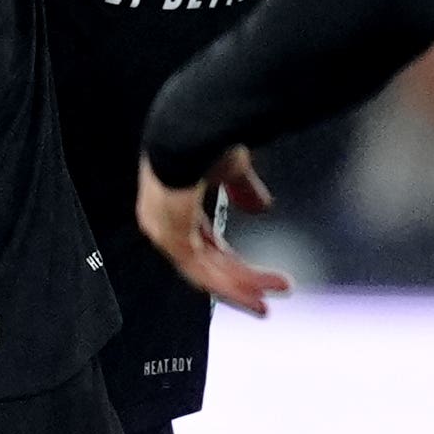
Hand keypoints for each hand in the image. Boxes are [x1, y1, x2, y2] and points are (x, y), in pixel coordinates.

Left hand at [137, 150, 292, 316]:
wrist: (194, 131)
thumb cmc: (206, 138)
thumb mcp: (232, 168)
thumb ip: (244, 190)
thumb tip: (260, 207)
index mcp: (176, 204)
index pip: (206, 243)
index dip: (232, 261)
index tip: (256, 274)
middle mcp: (167, 223)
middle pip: (208, 264)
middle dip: (241, 281)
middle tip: (266, 297)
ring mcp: (167, 233)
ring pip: (207, 272)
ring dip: (239, 287)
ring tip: (265, 302)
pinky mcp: (174, 240)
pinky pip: (203, 272)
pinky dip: (230, 284)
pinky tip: (252, 293)